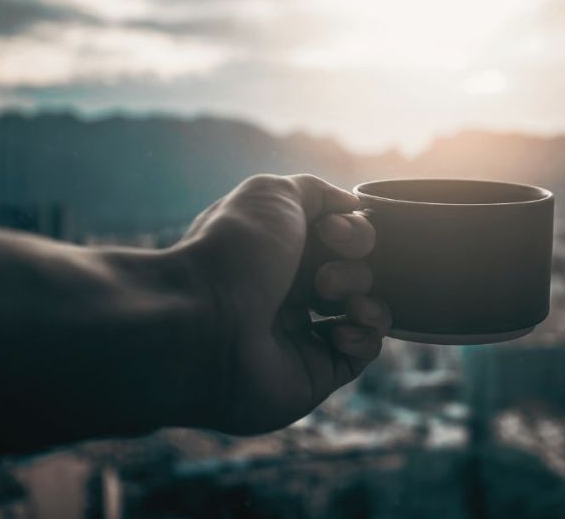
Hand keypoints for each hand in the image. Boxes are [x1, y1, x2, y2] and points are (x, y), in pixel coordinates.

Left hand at [178, 174, 390, 433]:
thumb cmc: (233, 253)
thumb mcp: (272, 194)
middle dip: (354, 266)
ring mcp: (302, 335)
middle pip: (356, 271)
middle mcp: (288, 292)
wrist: (199, 326)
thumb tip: (354, 205)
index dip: (350, 231)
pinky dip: (365, 335)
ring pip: (365, 309)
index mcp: (276, 252)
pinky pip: (364, 351)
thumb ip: (317, 191)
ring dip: (365, 298)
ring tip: (337, 302)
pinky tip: (340, 331)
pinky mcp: (316, 374)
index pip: (339, 238)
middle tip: (323, 278)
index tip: (332, 231)